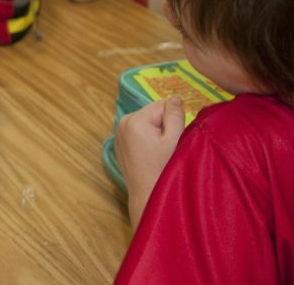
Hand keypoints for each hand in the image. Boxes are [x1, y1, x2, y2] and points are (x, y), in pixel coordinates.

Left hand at [115, 97, 184, 226]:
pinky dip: (147, 138)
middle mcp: (122, 122)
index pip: (163, 104)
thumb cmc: (162, 169)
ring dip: (156, 131)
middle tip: (165, 146)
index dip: (173, 120)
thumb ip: (175, 115)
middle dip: (163, 124)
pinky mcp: (120, 142)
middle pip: (153, 112)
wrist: (147, 195)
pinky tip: (149, 154)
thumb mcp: (174, 140)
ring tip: (158, 151)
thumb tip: (175, 98)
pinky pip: (139, 131)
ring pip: (147, 121)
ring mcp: (119, 132)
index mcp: (134, 120)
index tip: (172, 138)